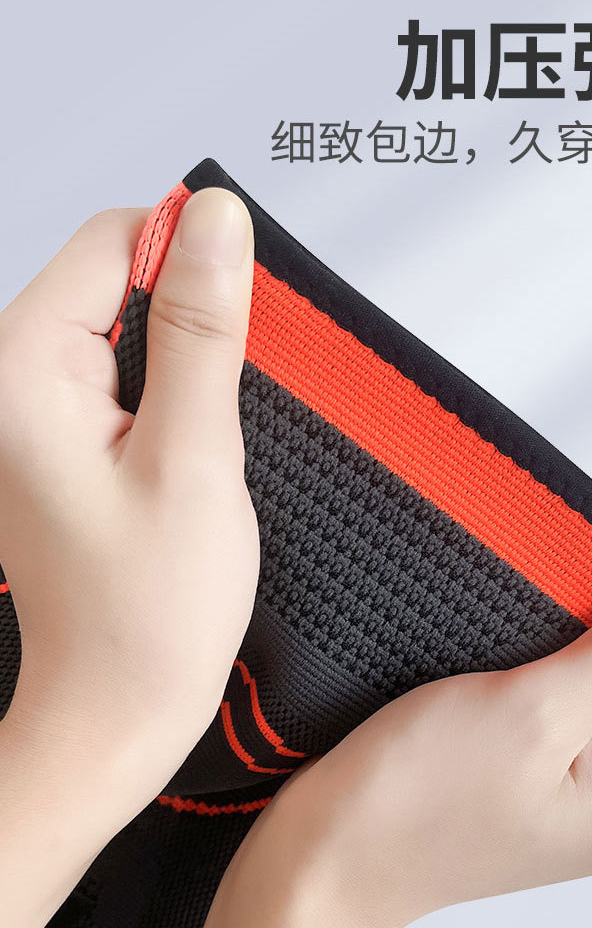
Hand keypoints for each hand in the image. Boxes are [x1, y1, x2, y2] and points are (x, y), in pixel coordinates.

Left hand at [0, 189, 257, 927]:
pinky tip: (185, 457)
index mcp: (23, 369)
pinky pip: (127, 374)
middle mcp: (11, 380)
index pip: (113, 239)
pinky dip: (172, 398)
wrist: (115, 707)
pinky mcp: (60, 436)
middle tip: (211, 420)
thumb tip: (214, 219)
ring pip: (130, 326)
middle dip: (190, 327)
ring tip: (196, 450)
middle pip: (119, 277)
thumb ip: (201, 328)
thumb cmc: (147, 611)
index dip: (191, 267)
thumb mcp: (193, 456)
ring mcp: (32, 410)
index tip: (233, 336)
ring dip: (186, 368)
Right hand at [162, 581, 591, 927]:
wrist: (325, 856)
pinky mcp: (540, 766)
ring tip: (519, 645)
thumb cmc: (414, 804)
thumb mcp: (536, 710)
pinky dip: (545, 660)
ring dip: (577, 641)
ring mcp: (583, 783)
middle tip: (554, 623)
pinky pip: (571, 693)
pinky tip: (502, 659)